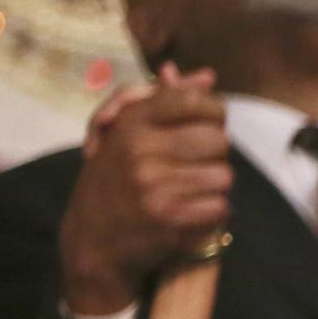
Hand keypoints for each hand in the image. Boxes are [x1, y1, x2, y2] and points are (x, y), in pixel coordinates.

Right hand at [58, 64, 230, 315]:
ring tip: (192, 192)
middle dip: (215, 155)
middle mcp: (140, 149)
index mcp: (132, 122)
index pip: (196, 101)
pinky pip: (221, 207)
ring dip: (215, 187)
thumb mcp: (129, 133)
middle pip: (219, 140)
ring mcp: (154, 185)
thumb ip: (168, 101)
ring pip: (224, 176)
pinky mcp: (168, 219)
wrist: (93, 242)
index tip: (205, 127)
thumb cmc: (117, 181)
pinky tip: (193, 214)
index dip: (212, 114)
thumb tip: (208, 76)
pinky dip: (213, 213)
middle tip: (196, 166)